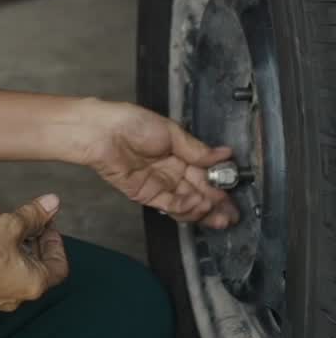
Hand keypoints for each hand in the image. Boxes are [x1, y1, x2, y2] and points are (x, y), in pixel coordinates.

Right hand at [0, 194, 68, 310]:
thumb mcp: (11, 225)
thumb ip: (34, 213)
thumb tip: (53, 201)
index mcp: (34, 282)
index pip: (58, 265)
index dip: (54, 240)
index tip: (45, 222)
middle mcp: (18, 293)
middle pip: (30, 258)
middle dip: (23, 230)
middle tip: (19, 213)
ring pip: (4, 256)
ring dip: (0, 230)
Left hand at [78, 101, 239, 228]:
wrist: (103, 133)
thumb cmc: (131, 123)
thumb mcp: (171, 132)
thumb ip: (197, 149)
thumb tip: (223, 154)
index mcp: (180, 152)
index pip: (205, 172)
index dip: (220, 183)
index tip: (234, 189)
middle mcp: (172, 170)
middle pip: (199, 191)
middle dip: (217, 204)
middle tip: (233, 213)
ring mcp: (160, 184)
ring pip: (188, 203)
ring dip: (205, 210)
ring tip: (219, 214)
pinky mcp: (148, 195)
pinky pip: (171, 206)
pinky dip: (186, 208)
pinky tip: (199, 206)